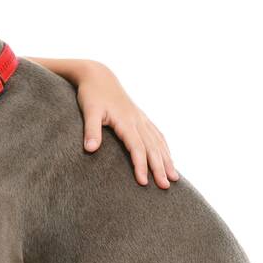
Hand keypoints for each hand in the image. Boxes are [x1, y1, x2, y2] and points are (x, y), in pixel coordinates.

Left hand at [74, 62, 179, 188]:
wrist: (98, 75)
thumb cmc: (91, 94)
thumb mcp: (89, 110)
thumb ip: (91, 130)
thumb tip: (90, 149)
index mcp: (126, 121)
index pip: (136, 147)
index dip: (141, 165)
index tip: (144, 182)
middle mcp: (137, 120)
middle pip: (152, 148)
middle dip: (159, 168)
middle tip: (165, 187)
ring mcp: (141, 118)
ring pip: (158, 142)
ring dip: (167, 160)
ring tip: (174, 178)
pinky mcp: (140, 117)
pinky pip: (157, 134)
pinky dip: (164, 148)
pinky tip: (169, 158)